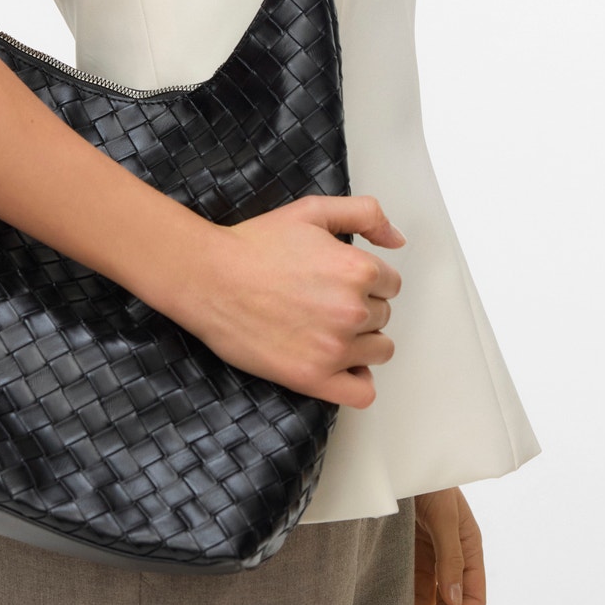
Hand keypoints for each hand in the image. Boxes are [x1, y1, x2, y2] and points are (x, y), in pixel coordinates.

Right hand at [175, 194, 405, 408]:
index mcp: (357, 269)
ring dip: (360, 342)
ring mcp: (334, 348)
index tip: (339, 281)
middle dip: (361, 309)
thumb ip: (364, 214)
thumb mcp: (311, 211)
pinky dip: (358, 382)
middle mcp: (352, 310)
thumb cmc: (253, 246)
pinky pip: (362, 393)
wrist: (208, 278)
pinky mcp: (313, 378)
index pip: (391, 284)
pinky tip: (340, 366)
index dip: (365, 281)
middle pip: (384, 317)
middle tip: (322, 301)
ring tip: (326, 329)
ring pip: (379, 351)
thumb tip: (396, 239)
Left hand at [413, 486, 485, 604]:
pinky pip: (414, 582)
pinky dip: (409, 599)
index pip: (474, 596)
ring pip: (432, 595)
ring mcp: (432, 555)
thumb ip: (450, 558)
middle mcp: (453, 556)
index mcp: (470, 549)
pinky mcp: (412, 550)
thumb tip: (454, 600)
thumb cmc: (431, 483)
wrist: (402, 460)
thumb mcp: (444, 518)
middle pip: (453, 601)